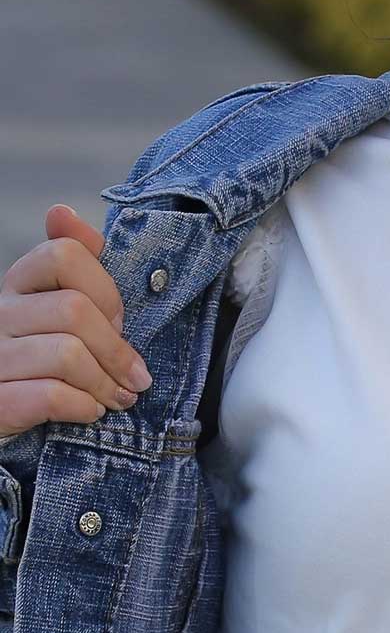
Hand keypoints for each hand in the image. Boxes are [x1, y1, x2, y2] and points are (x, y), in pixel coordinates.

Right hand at [0, 205, 152, 436]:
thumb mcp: (66, 314)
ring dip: (106, 384)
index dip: (106, 290)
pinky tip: (90, 411)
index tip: (120, 322)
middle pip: (74, 310)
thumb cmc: (50, 365)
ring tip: (118, 398)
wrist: (11, 419)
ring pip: (66, 355)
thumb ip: (78, 268)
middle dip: (117, 350)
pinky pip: (51, 395)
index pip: (64, 255)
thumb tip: (63, 213)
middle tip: (134, 376)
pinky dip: (84, 407)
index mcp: (19, 284)